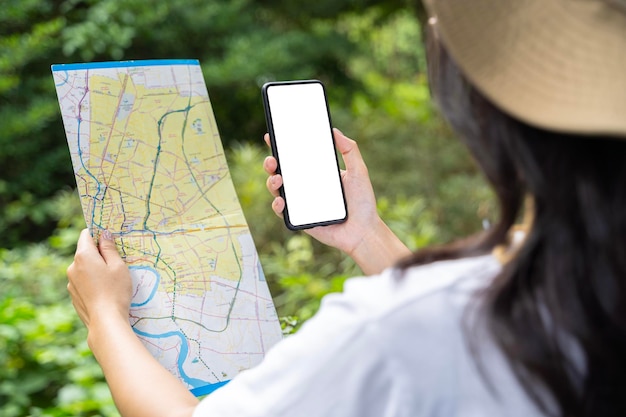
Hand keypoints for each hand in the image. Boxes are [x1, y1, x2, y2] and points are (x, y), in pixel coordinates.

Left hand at [67, 229, 131, 329]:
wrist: (105, 321)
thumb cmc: (115, 291)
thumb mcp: (118, 266)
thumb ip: (109, 249)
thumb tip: (104, 235)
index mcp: (83, 256)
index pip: (86, 235)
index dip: (98, 233)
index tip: (110, 239)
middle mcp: (72, 267)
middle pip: (85, 252)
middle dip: (99, 254)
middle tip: (117, 262)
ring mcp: (71, 282)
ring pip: (84, 268)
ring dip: (96, 269)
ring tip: (112, 280)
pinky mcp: (73, 295)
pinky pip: (83, 282)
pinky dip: (92, 282)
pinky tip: (105, 291)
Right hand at [264, 128, 378, 253]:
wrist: (364, 231)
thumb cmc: (363, 202)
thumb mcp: (358, 171)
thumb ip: (349, 150)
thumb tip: (334, 130)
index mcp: (317, 173)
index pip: (295, 157)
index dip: (281, 147)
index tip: (271, 136)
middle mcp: (305, 187)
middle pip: (281, 172)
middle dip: (271, 163)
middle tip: (272, 159)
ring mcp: (301, 203)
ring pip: (278, 190)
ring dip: (271, 182)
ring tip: (277, 179)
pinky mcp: (299, 219)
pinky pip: (282, 212)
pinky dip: (277, 206)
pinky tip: (281, 201)